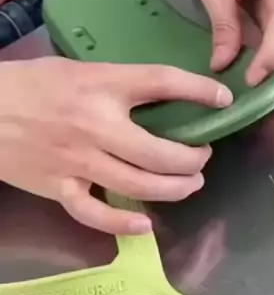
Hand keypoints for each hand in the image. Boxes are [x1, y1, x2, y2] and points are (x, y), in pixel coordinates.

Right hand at [0, 58, 231, 234]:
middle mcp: (95, 125)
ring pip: (139, 186)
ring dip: (175, 189)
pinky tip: (146, 224)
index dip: (199, 91)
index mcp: (100, 84)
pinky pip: (96, 214)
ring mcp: (78, 161)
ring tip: (190, 184)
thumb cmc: (29, 84)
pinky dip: (124, 224)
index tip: (222, 99)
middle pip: (160, 151)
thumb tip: (160, 98)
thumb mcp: (76, 69)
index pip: (162, 82)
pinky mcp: (59, 188)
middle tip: (201, 156)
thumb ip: (116, 84)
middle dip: (192, 158)